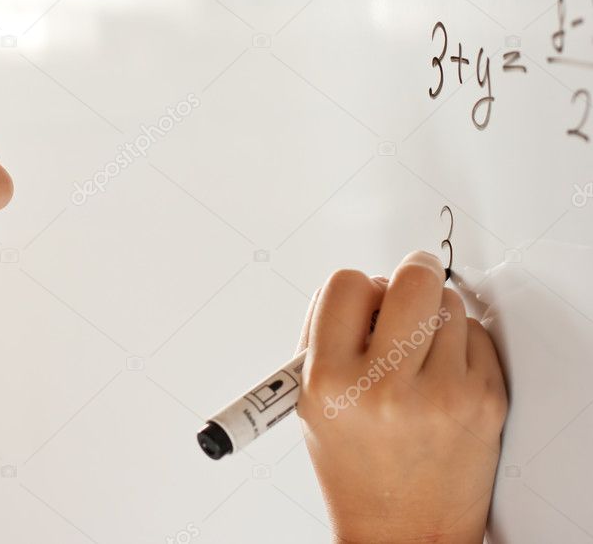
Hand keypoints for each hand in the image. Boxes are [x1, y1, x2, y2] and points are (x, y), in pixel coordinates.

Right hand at [296, 250, 507, 543]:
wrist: (404, 530)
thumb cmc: (354, 467)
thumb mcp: (311, 403)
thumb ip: (324, 338)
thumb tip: (359, 287)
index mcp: (330, 383)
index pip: (345, 285)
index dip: (354, 287)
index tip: (362, 298)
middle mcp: (385, 387)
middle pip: (411, 279)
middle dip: (408, 276)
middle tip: (406, 290)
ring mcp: (441, 394)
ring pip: (447, 303)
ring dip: (432, 314)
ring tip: (418, 350)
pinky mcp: (484, 401)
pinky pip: (477, 334)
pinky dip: (460, 343)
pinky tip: (442, 373)